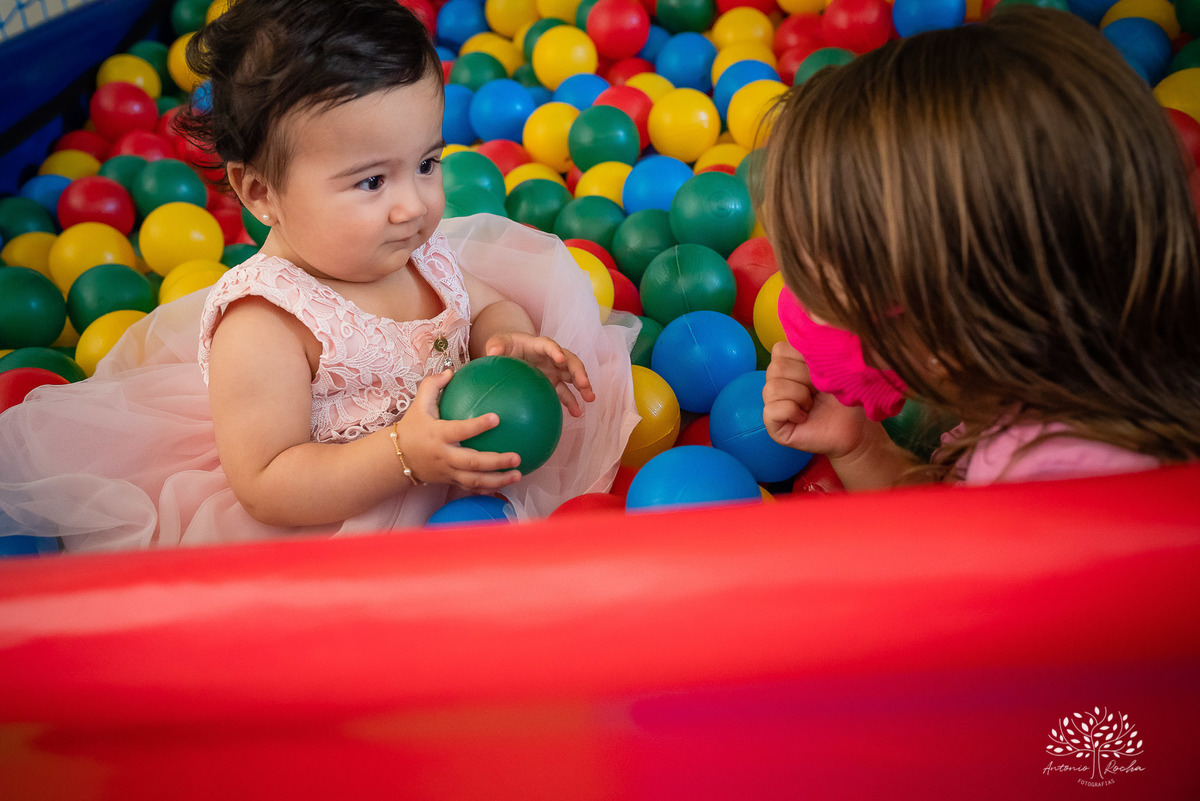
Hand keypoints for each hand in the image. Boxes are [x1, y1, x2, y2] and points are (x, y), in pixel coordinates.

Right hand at [394, 371, 522, 491]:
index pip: (460, 430)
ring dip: (498, 479)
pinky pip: (471, 487)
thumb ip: (432, 386)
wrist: (396, 459)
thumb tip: (451, 371)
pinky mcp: (450, 481)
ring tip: (518, 474)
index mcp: (438, 435)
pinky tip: (507, 484)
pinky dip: (489, 488)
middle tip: (516, 457)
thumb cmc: (412, 428)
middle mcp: (444, 456)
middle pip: (472, 462)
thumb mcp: (418, 405)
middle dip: (496, 462)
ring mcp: (448, 471)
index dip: (477, 426)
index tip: (497, 418)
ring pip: (475, 480)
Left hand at [484, 332, 595, 416]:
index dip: (555, 351)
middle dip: (579, 372)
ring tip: (590, 399)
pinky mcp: (554, 383)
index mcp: (538, 345)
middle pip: (570, 361)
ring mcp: (555, 371)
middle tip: (584, 384)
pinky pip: (566, 393)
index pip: (549, 346)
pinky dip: (572, 402)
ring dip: (583, 387)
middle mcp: (552, 357)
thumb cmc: (505, 346)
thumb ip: (496, 346)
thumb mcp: (498, 343)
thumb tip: (492, 351)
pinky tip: (577, 414)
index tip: (560, 358)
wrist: (511, 352)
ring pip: (573, 377)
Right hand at [762, 341, 871, 458]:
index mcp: (789, 366)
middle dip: (805, 379)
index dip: (803, 359)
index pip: (779, 349)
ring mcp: (773, 405)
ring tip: (813, 405)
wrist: (858, 428)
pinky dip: (792, 411)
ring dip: (800, 396)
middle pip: (776, 367)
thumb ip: (816, 349)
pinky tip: (805, 417)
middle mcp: (777, 383)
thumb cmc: (848, 397)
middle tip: (819, 392)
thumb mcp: (833, 366)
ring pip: (772, 387)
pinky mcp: (773, 426)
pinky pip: (771, 409)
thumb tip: (810, 323)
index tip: (821, 373)